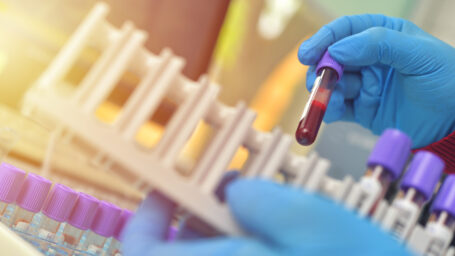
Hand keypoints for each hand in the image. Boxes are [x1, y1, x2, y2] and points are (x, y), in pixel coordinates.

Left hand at [122, 179, 411, 255]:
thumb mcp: (313, 223)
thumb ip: (261, 199)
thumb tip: (232, 189)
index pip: (142, 254)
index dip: (142, 221)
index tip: (162, 189)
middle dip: (189, 220)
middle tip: (217, 190)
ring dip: (215, 233)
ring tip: (246, 206)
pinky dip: (238, 248)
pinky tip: (265, 233)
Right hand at [298, 14, 454, 147]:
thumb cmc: (447, 81)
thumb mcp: (418, 54)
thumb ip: (379, 45)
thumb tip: (337, 49)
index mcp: (384, 36)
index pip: (346, 30)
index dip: (324, 39)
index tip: (308, 53)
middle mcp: (370, 58)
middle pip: (332, 58)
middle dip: (320, 69)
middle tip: (316, 81)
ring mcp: (365, 84)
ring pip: (331, 83)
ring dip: (324, 91)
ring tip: (329, 101)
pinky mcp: (362, 109)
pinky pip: (338, 107)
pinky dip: (330, 110)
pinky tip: (332, 112)